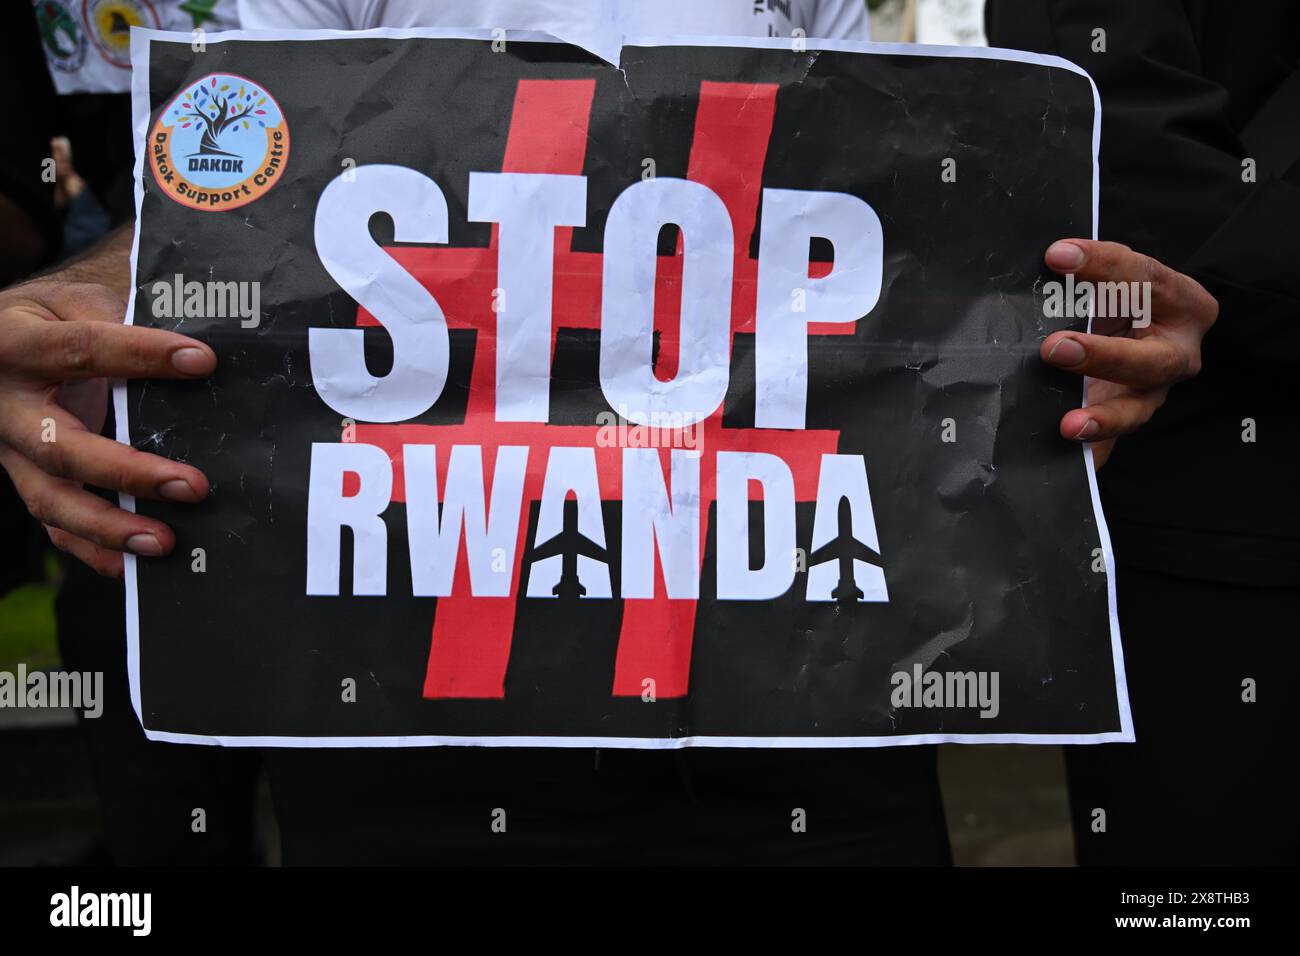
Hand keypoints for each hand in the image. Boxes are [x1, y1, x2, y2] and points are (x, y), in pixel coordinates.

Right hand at [0, 278, 215, 576]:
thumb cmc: (54, 314)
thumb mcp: (78, 297)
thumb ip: (124, 312)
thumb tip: (205, 331)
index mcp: (17, 341)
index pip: (82, 349)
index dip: (142, 355)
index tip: (204, 361)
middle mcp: (5, 403)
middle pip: (60, 447)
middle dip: (129, 472)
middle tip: (195, 486)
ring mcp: (10, 449)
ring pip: (50, 499)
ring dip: (110, 527)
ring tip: (166, 542)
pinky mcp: (24, 478)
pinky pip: (53, 526)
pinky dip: (93, 550)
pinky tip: (135, 568)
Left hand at [1039, 239, 1217, 467]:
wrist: (1139, 327)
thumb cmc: (1123, 296)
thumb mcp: (1116, 279)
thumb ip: (1091, 275)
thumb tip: (1048, 261)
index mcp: (1183, 302)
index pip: (1145, 278)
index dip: (1104, 266)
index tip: (1058, 256)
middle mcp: (1177, 352)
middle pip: (1149, 360)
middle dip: (1103, 356)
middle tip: (1054, 348)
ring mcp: (1153, 392)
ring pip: (1135, 410)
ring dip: (1103, 418)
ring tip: (1070, 425)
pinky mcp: (1125, 417)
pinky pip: (1109, 442)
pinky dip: (1091, 452)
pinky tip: (1073, 462)